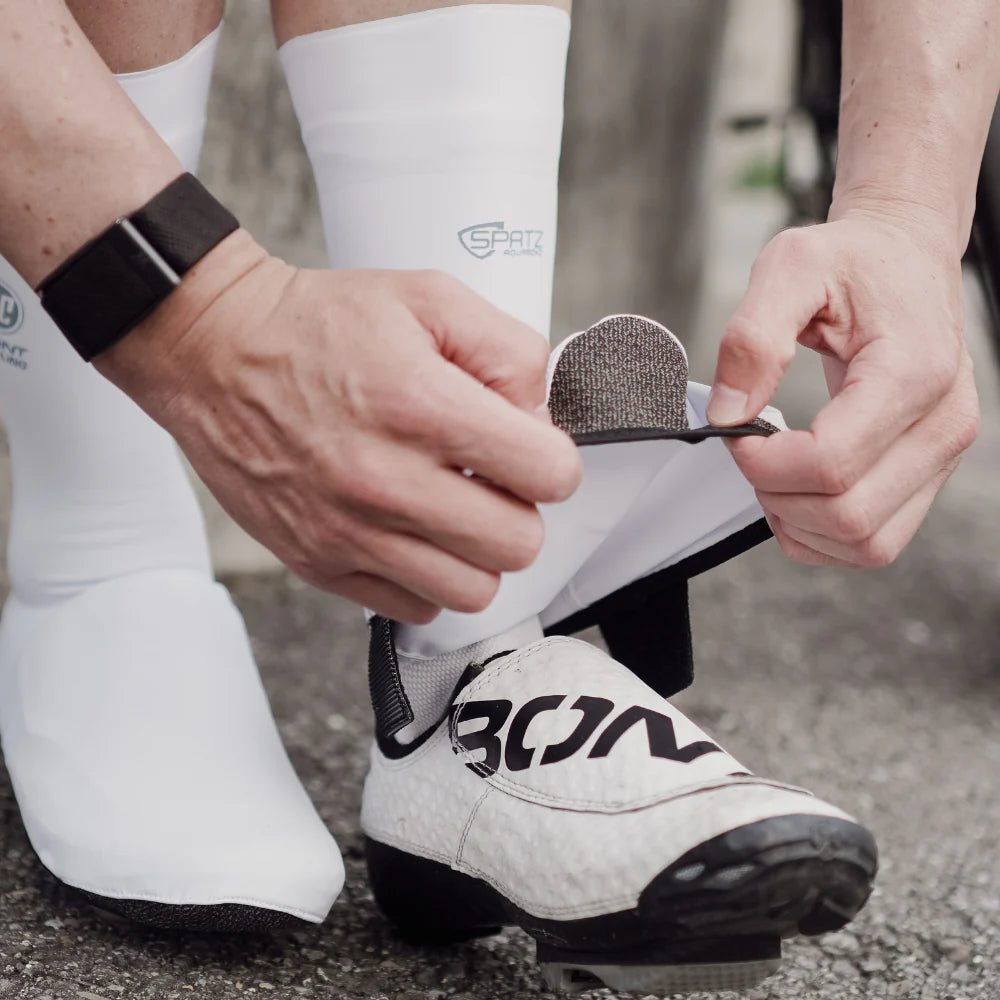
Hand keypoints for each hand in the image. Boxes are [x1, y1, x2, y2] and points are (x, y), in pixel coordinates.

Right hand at [97, 232, 581, 621]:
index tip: (529, 449)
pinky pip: (414, 607)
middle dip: (520, 510)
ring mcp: (351, 531)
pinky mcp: (321, 563)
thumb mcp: (429, 298)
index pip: (548, 474)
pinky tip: (413, 533)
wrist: (216, 353)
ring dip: (477, 553)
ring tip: (454, 510)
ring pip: (473, 591)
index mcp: (423, 406)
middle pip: (518, 543)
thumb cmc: (319, 325)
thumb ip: (508, 350)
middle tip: (491, 480)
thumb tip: (540, 417)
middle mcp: (387, 480)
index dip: (552, 460)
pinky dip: (427, 578)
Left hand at [706, 213, 979, 567]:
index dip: (765, 463)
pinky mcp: (928, 475)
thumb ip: (752, 338)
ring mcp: (941, 456)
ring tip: (774, 471)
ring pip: (866, 544)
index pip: (831, 464)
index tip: (737, 432)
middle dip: (777, 495)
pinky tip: (796, 491)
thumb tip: (727, 414)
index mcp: (913, 372)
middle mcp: (942, 423)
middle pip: (848, 516)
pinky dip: (822, 535)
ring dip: (800, 524)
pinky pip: (874, 544)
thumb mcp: (790, 266)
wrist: (904, 258)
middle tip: (751, 449)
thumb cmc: (853, 262)